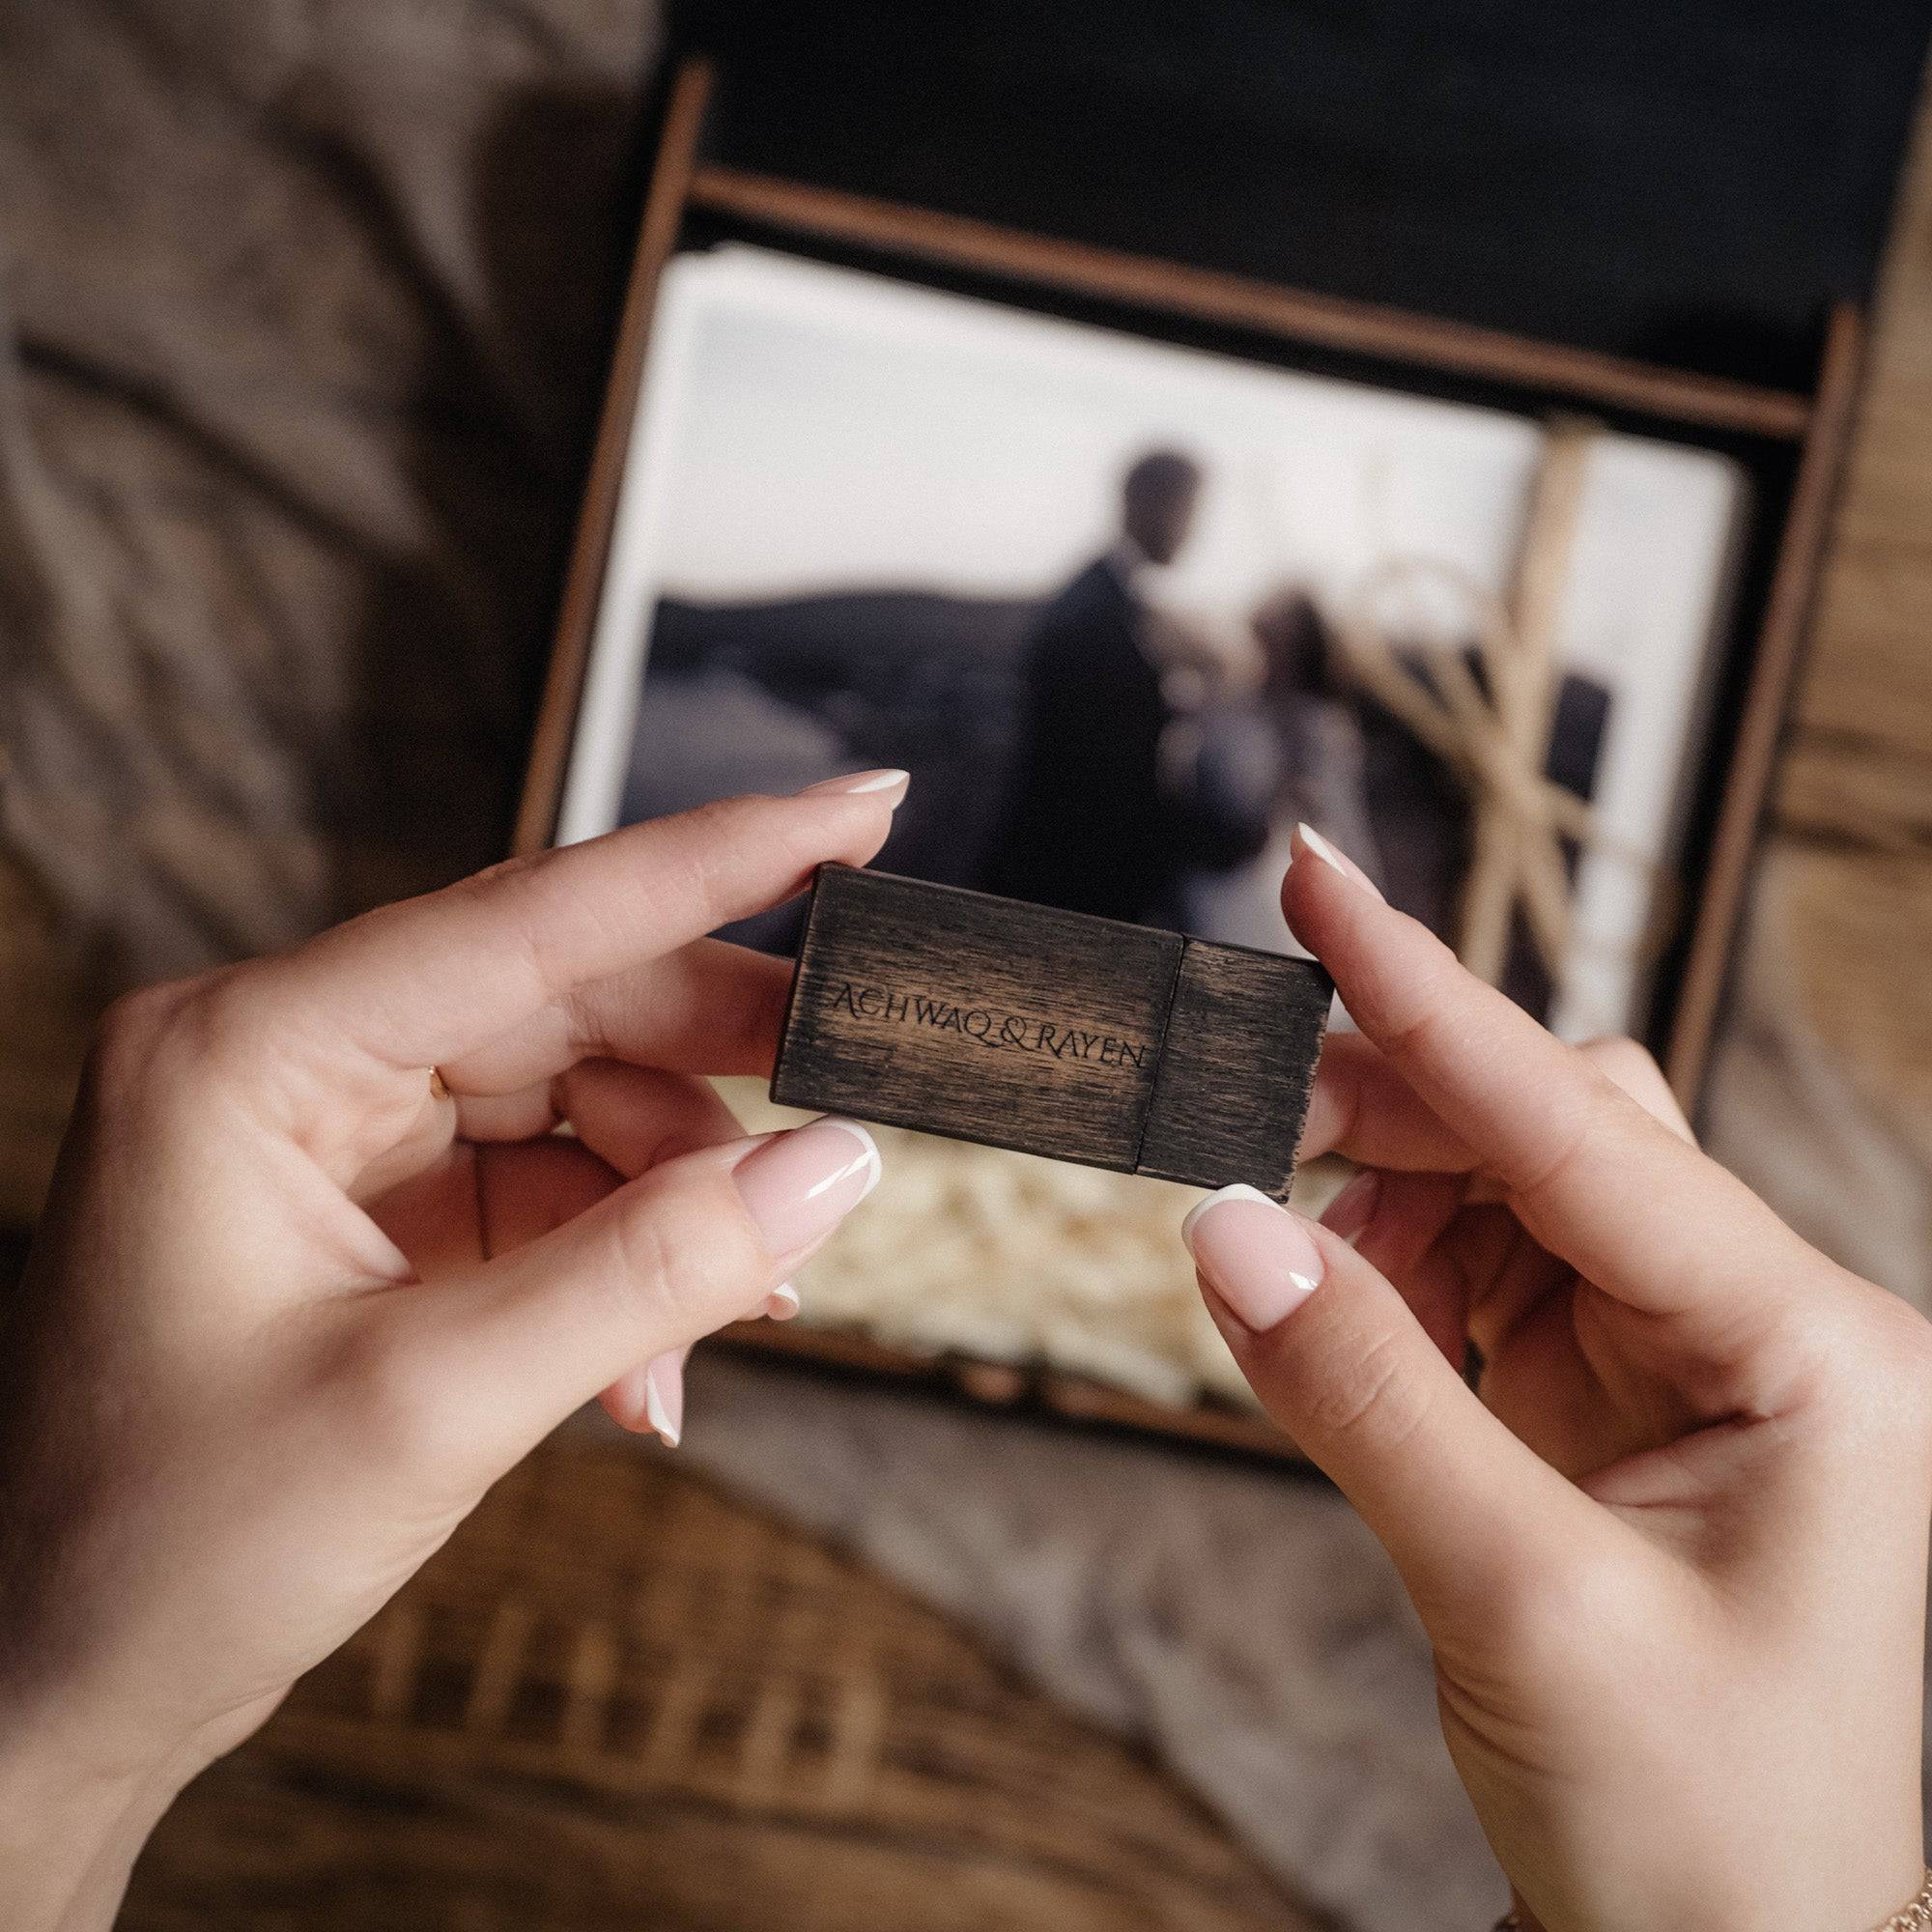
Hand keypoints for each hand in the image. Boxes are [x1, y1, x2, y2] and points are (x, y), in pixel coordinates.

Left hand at [0, 777, 904, 1931]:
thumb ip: (650, 1271)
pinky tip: (652, 1358)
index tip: (858, 812)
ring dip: (676, 1196)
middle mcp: (289, 1057)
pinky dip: (624, 1254)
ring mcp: (329, 1129)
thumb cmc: (169, 1549)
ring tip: (742, 1304)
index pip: (529, 917)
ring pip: (575, 1092)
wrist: (53, 1686)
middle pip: (566, 996)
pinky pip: (548, 1183)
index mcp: (248, 1051)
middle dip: (719, 1062)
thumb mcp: (434, 1406)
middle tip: (861, 1083)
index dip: (716, 862)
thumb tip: (834, 1167)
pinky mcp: (370, 1203)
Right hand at [1183, 826, 1931, 1931]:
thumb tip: (1222, 1227)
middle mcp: (1769, 1332)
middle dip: (1395, 1106)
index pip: (1586, 1130)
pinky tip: (1346, 1312)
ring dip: (1388, 1199)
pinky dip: (1401, 1277)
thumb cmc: (1707, 1835)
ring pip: (1519, 1194)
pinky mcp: (1626, 1409)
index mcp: (1814, 1357)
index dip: (1429, 997)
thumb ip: (1363, 1396)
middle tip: (1244, 1105)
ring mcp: (1695, 1367)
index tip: (1313, 877)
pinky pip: (1496, 1283)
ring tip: (1296, 1261)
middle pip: (1558, 1132)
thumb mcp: (1517, 1603)